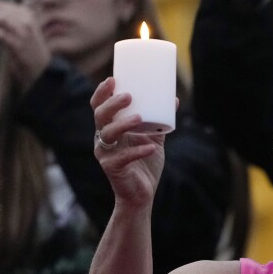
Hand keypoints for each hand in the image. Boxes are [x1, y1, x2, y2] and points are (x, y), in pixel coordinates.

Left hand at [0, 0, 51, 88]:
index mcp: (26, 13)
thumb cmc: (26, 48)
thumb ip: (4, 18)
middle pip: (0, 9)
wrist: (40, 68)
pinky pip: (2, 35)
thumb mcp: (18, 28)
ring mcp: (24, 32)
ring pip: (2, 19)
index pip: (1, 4)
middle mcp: (27, 20)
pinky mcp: (19, 45)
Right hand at [90, 77, 165, 208]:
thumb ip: (160, 120)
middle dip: (112, 104)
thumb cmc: (144, 163)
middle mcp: (103, 139)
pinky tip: (150, 148)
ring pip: (107, 135)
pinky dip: (137, 151)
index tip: (112, 79)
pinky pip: (123, 158)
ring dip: (123, 124)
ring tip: (139, 118)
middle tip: (128, 96)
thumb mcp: (153, 138)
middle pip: (100, 116)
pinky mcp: (112, 169)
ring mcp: (106, 154)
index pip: (99, 106)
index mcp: (109, 128)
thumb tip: (173, 98)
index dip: (102, 92)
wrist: (142, 194)